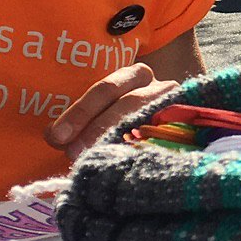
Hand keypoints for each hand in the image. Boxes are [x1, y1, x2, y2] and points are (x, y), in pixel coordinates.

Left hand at [46, 62, 177, 158]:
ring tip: (95, 160)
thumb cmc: (128, 118)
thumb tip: (54, 136)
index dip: (80, 112)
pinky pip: (167, 139)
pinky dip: (144, 152)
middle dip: (97, 127)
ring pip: (148, 121)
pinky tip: (127, 164)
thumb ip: (83, 122)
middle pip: (128, 103)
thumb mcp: (107, 111)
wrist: (172, 127)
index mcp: (136, 75)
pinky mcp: (187, 129)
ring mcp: (177, 108)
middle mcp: (159, 87)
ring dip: (118, 141)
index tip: (56, 136)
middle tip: (72, 152)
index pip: (106, 88)